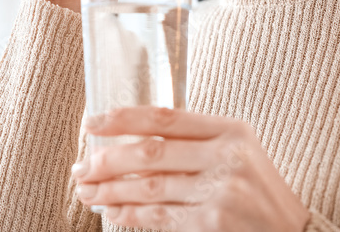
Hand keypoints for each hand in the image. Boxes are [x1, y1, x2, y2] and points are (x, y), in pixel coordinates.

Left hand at [71, 106, 310, 230]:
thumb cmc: (258, 191)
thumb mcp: (238, 152)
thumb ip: (195, 141)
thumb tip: (129, 139)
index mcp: (231, 130)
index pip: (164, 118)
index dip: (122, 119)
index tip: (92, 123)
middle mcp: (226, 156)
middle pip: (151, 153)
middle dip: (107, 160)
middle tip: (81, 168)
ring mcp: (221, 190)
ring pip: (150, 187)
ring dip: (111, 190)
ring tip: (87, 192)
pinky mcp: (215, 223)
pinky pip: (160, 216)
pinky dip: (131, 214)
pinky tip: (113, 212)